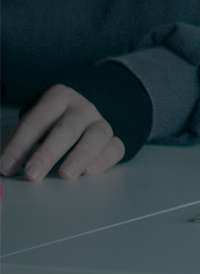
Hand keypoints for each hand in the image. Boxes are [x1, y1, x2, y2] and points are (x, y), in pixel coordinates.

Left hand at [0, 85, 124, 179]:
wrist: (77, 118)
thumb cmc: (48, 124)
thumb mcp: (30, 124)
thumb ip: (17, 143)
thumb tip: (3, 166)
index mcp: (58, 98)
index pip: (38, 120)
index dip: (20, 144)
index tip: (6, 166)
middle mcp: (83, 108)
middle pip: (67, 128)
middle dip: (48, 153)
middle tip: (33, 173)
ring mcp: (101, 123)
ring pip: (96, 136)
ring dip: (80, 156)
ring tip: (65, 174)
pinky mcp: (112, 140)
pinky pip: (115, 148)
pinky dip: (104, 160)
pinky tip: (89, 172)